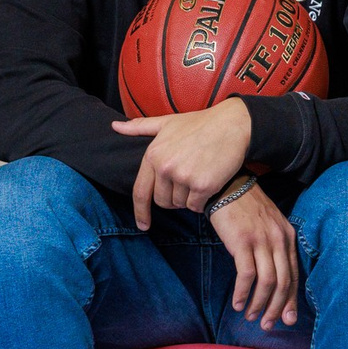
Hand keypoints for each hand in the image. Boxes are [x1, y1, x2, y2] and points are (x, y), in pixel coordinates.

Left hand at [113, 100, 254, 226]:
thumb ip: (140, 127)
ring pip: (180, 204)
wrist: (232, 125)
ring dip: (189, 197)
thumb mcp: (167, 122)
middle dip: (173, 198)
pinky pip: (196, 206)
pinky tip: (209, 182)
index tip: (142, 225)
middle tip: (187, 182)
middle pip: (162, 201)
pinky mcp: (203, 185)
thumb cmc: (201, 123)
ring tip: (200, 176)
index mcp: (154, 154)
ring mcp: (184, 177)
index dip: (140, 211)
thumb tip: (115, 126)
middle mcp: (165, 167)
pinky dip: (202, 200)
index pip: (140, 191)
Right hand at [207, 182, 300, 327]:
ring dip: (258, 304)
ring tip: (250, 316)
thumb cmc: (244, 208)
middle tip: (267, 325)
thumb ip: (273, 248)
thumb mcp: (268, 225)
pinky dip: (243, 293)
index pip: (293, 275)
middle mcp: (279, 239)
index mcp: (288, 236)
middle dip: (276, 308)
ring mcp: (262, 240)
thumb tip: (273, 277)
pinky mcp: (243, 242)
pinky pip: (247, 275)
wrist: (226, 186)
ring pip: (267, 282)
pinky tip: (237, 303)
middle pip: (283, 283)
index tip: (287, 319)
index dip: (291, 300)